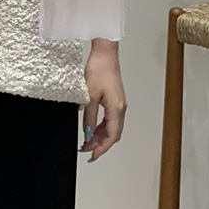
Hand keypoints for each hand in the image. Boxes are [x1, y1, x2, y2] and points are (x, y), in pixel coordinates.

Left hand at [79, 44, 126, 161]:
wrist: (105, 53)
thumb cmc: (99, 69)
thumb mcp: (89, 96)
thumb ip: (89, 117)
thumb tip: (87, 134)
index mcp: (116, 109)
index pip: (111, 136)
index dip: (101, 149)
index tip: (91, 156)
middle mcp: (121, 108)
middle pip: (113, 134)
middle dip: (100, 144)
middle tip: (86, 150)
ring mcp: (119, 104)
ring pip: (112, 127)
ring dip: (100, 136)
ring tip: (87, 141)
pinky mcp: (116, 99)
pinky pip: (110, 119)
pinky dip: (102, 126)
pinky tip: (93, 128)